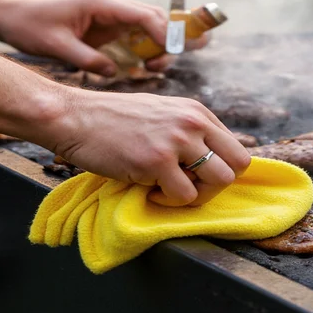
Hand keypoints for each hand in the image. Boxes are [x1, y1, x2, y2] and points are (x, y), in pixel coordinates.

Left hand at [0, 0, 208, 75]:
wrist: (13, 17)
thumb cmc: (31, 26)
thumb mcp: (55, 46)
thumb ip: (86, 59)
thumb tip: (112, 73)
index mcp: (101, 3)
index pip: (144, 15)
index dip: (163, 33)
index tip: (170, 53)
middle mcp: (113, 6)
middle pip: (156, 18)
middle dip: (169, 40)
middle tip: (160, 66)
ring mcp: (114, 15)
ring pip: (152, 26)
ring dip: (161, 45)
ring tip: (154, 68)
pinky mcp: (111, 27)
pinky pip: (141, 34)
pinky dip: (151, 47)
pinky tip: (149, 65)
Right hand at [42, 86, 251, 205]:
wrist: (74, 116)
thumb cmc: (112, 120)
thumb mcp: (162, 113)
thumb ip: (188, 131)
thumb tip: (211, 162)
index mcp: (197, 112)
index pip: (238, 149)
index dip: (221, 170)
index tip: (197, 177)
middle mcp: (193, 122)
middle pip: (238, 167)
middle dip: (215, 185)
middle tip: (187, 187)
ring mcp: (177, 140)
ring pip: (218, 183)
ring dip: (195, 194)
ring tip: (167, 188)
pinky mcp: (157, 160)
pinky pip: (185, 196)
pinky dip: (168, 200)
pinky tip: (147, 188)